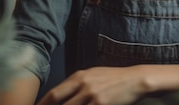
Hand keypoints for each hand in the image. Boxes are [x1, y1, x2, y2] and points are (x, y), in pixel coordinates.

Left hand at [36, 66, 150, 104]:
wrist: (135, 79)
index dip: (42, 104)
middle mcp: (82, 84)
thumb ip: (77, 84)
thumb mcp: (93, 75)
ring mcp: (91, 95)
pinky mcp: (100, 104)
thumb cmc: (114, 79)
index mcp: (79, 76)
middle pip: (57, 102)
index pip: (53, 93)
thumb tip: (61, 96)